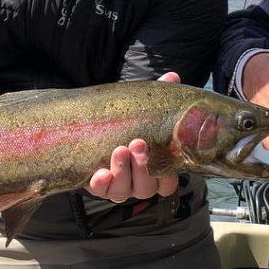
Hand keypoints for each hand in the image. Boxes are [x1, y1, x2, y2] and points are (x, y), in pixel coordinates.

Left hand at [87, 72, 180, 201]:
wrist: (95, 128)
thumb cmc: (129, 123)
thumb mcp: (143, 110)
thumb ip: (159, 96)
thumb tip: (172, 77)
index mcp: (155, 170)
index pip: (168, 183)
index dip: (167, 174)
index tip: (164, 154)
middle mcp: (139, 182)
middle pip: (146, 187)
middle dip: (142, 166)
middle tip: (137, 143)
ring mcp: (119, 186)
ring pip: (124, 191)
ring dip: (122, 171)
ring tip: (119, 149)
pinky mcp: (99, 186)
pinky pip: (101, 192)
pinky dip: (101, 184)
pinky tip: (100, 173)